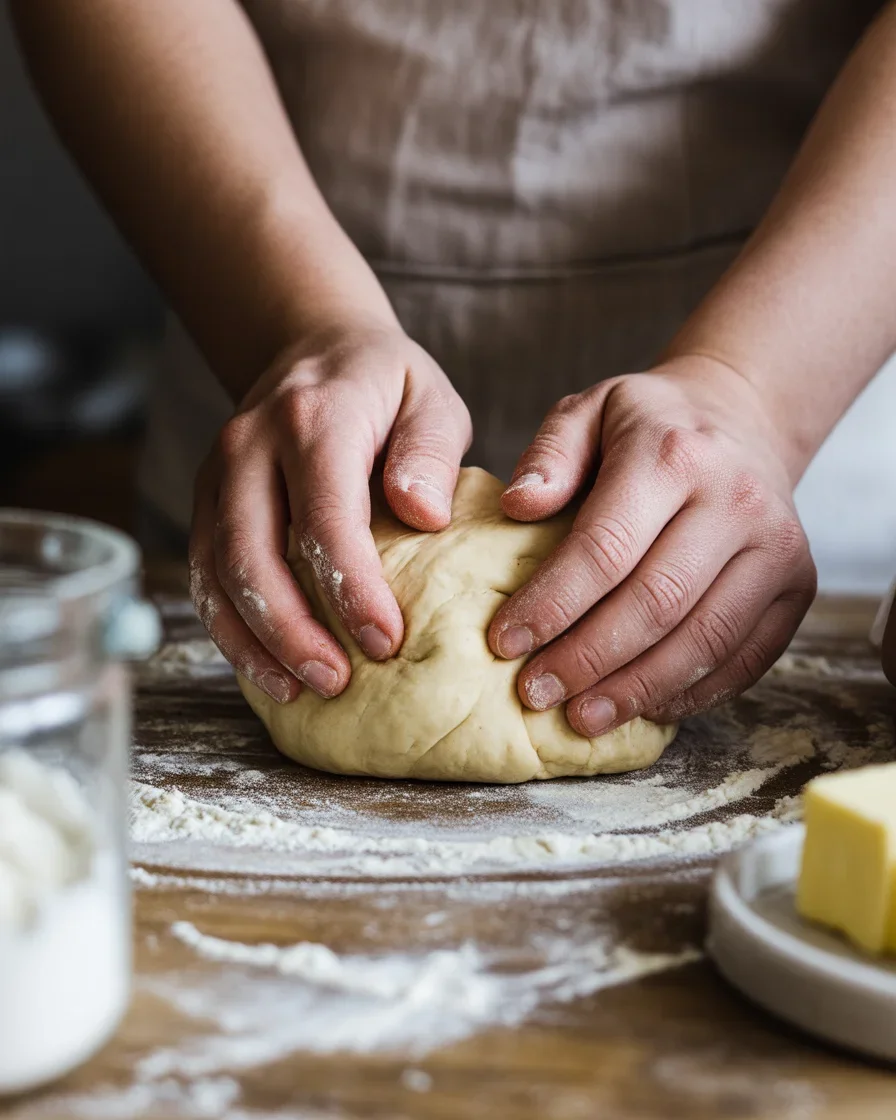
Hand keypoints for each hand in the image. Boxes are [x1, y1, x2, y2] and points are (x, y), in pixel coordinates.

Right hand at [189, 322, 471, 703]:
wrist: (309, 346)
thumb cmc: (383, 384)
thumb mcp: (429, 397)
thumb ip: (431, 451)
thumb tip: (423, 514)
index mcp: (312, 419)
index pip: (324, 518)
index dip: (351, 588)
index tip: (386, 642)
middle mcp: (249, 447)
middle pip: (253, 554)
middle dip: (292, 630)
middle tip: (337, 682)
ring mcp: (217, 476)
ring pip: (216, 573)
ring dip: (253, 642)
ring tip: (297, 691)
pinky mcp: (206, 502)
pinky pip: (204, 575)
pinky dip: (229, 628)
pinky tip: (265, 668)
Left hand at [488, 356, 816, 733]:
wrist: (743, 420)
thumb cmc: (648, 426)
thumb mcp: (588, 411)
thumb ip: (549, 455)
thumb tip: (517, 506)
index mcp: (674, 455)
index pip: (605, 547)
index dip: (551, 604)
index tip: (503, 642)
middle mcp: (736, 502)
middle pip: (655, 603)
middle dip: (587, 658)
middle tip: (535, 691)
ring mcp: (777, 548)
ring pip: (703, 640)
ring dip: (636, 690)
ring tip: (581, 717)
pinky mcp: (798, 587)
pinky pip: (746, 657)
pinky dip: (693, 692)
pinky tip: (643, 708)